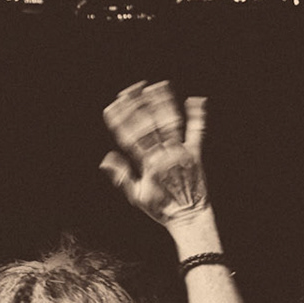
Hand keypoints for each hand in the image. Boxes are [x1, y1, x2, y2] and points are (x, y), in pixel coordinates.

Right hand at [100, 80, 210, 228]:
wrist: (189, 217)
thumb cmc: (162, 208)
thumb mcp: (137, 196)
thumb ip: (122, 176)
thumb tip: (106, 158)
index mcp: (147, 165)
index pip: (130, 136)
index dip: (121, 118)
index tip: (114, 103)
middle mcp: (163, 155)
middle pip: (149, 125)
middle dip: (139, 105)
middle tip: (132, 88)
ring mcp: (180, 153)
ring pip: (170, 123)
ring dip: (163, 103)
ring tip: (157, 86)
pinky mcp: (196, 154)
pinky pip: (197, 132)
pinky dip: (197, 115)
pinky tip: (196, 99)